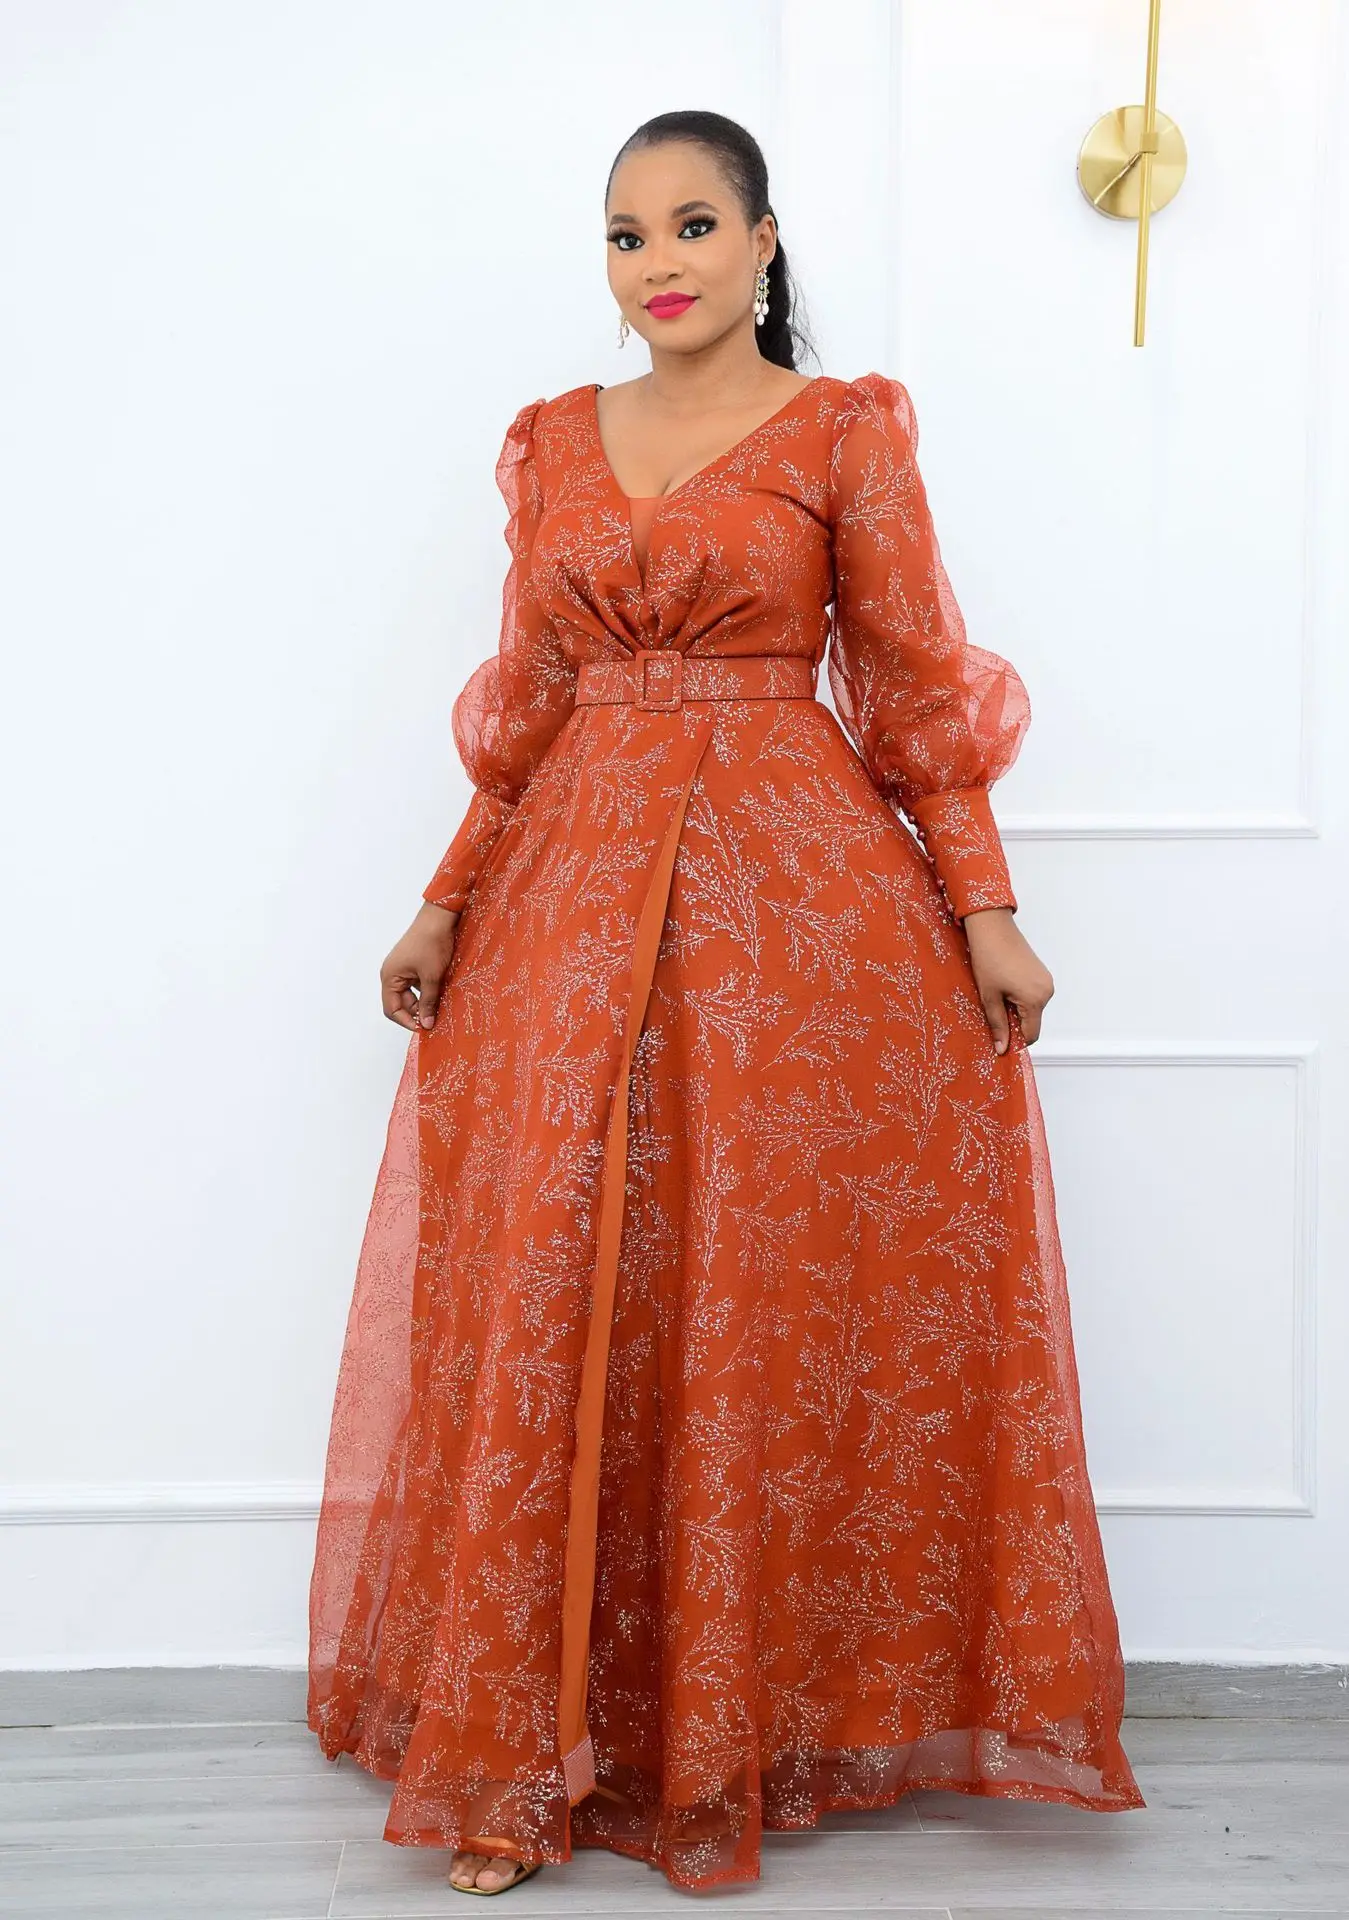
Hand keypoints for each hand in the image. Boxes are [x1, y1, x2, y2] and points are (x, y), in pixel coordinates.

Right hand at [380, 901, 460, 1031]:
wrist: (440, 917)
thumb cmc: (432, 943)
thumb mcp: (432, 977)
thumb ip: (428, 1003)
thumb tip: (427, 1024)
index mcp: (389, 977)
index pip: (391, 1009)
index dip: (406, 1021)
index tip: (424, 1029)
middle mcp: (392, 974)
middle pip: (400, 1003)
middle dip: (416, 1013)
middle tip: (435, 1020)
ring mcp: (402, 968)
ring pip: (410, 994)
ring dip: (423, 1002)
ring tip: (440, 1007)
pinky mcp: (412, 964)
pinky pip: (416, 984)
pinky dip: (427, 991)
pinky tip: (440, 993)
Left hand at [959, 907, 1053, 1053]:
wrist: (992, 928)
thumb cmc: (989, 959)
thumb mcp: (989, 996)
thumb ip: (997, 1024)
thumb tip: (1002, 1048)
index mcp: (1035, 999)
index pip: (1031, 1035)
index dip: (1015, 1041)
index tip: (999, 1040)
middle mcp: (1046, 991)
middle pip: (1032, 1022)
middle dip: (1014, 1023)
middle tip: (993, 1011)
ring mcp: (1046, 981)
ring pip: (1032, 1009)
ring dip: (1016, 1010)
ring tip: (997, 995)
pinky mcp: (1042, 974)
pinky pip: (1033, 996)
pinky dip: (1020, 998)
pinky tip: (1004, 986)